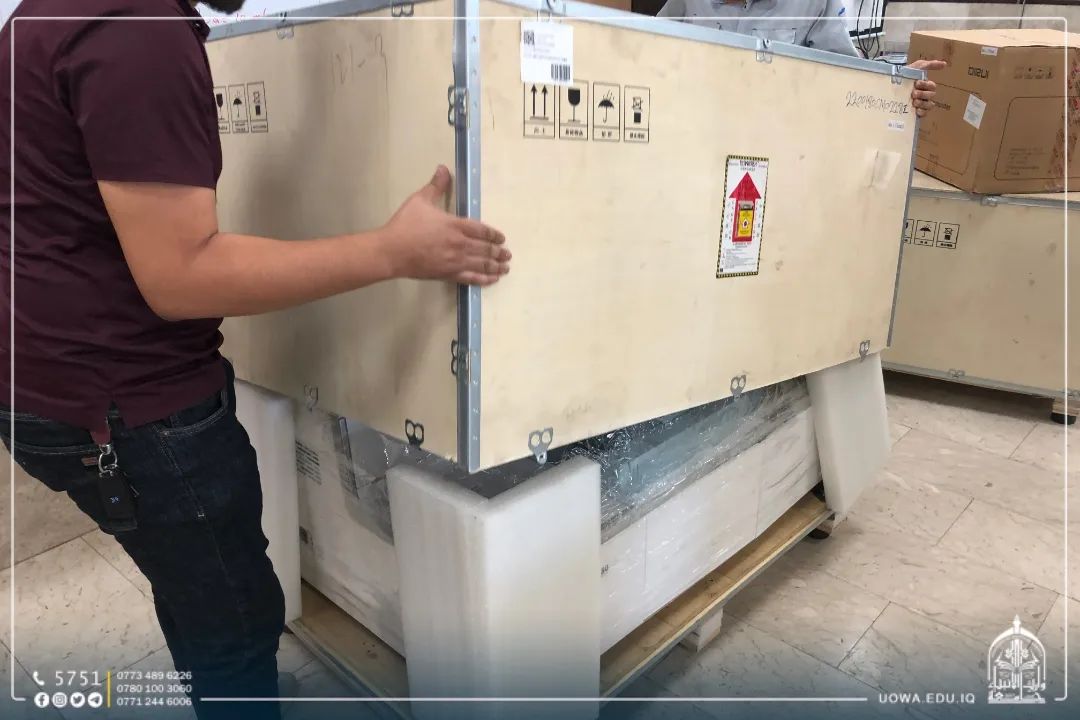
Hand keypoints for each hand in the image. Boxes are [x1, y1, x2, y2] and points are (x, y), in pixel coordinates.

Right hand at [382, 165, 510, 285]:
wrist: (392, 251)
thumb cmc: (405, 225)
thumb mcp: (421, 200)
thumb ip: (435, 186)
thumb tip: (443, 168)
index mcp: (456, 225)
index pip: (482, 230)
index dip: (494, 235)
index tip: (502, 238)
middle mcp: (460, 244)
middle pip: (485, 249)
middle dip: (498, 252)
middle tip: (508, 254)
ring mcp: (456, 261)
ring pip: (482, 264)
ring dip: (496, 266)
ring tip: (505, 267)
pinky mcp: (449, 274)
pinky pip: (471, 278)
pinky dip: (484, 279)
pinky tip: (492, 280)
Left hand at [907, 59, 946, 117]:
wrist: (889, 86)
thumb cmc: (904, 75)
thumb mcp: (916, 67)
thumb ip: (929, 64)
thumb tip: (945, 64)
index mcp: (925, 85)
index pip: (931, 86)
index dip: (925, 85)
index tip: (916, 83)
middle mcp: (924, 95)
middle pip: (931, 95)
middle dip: (923, 94)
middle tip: (913, 93)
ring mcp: (921, 104)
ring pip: (929, 105)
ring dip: (923, 103)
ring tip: (914, 102)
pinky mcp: (917, 112)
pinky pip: (924, 113)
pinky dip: (922, 112)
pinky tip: (916, 110)